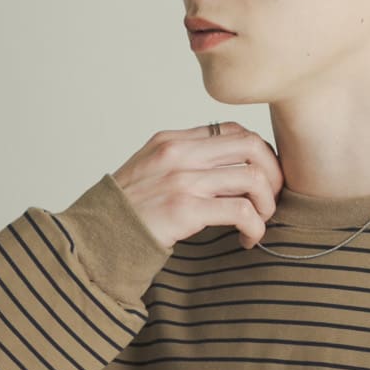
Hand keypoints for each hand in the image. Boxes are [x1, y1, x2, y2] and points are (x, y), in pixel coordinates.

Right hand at [111, 121, 283, 251]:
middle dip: (273, 175)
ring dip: (266, 205)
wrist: (96, 237)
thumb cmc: (126, 213)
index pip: (233, 130)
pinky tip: (247, 239)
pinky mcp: (185, 209)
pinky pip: (241, 211)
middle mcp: (179, 153)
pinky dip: (255, 227)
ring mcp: (182, 180)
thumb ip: (182, 162)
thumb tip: (224, 169)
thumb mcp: (150, 171)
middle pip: (252, 146)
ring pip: (253, 177)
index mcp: (172, 140)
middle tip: (270, 201)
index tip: (261, 180)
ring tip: (258, 224)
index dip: (258, 154)